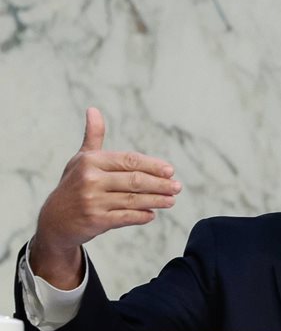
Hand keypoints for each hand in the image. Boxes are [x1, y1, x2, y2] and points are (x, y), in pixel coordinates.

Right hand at [29, 108, 181, 288]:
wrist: (54, 219)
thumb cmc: (74, 185)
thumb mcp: (81, 159)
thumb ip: (93, 137)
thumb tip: (93, 109)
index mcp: (91, 161)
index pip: (129, 160)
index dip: (153, 166)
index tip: (170, 171)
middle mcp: (91, 179)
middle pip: (135, 180)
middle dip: (160, 184)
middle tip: (177, 187)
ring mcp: (93, 201)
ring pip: (133, 200)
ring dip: (156, 200)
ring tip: (172, 200)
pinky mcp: (96, 221)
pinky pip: (126, 217)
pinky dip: (142, 216)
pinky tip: (152, 214)